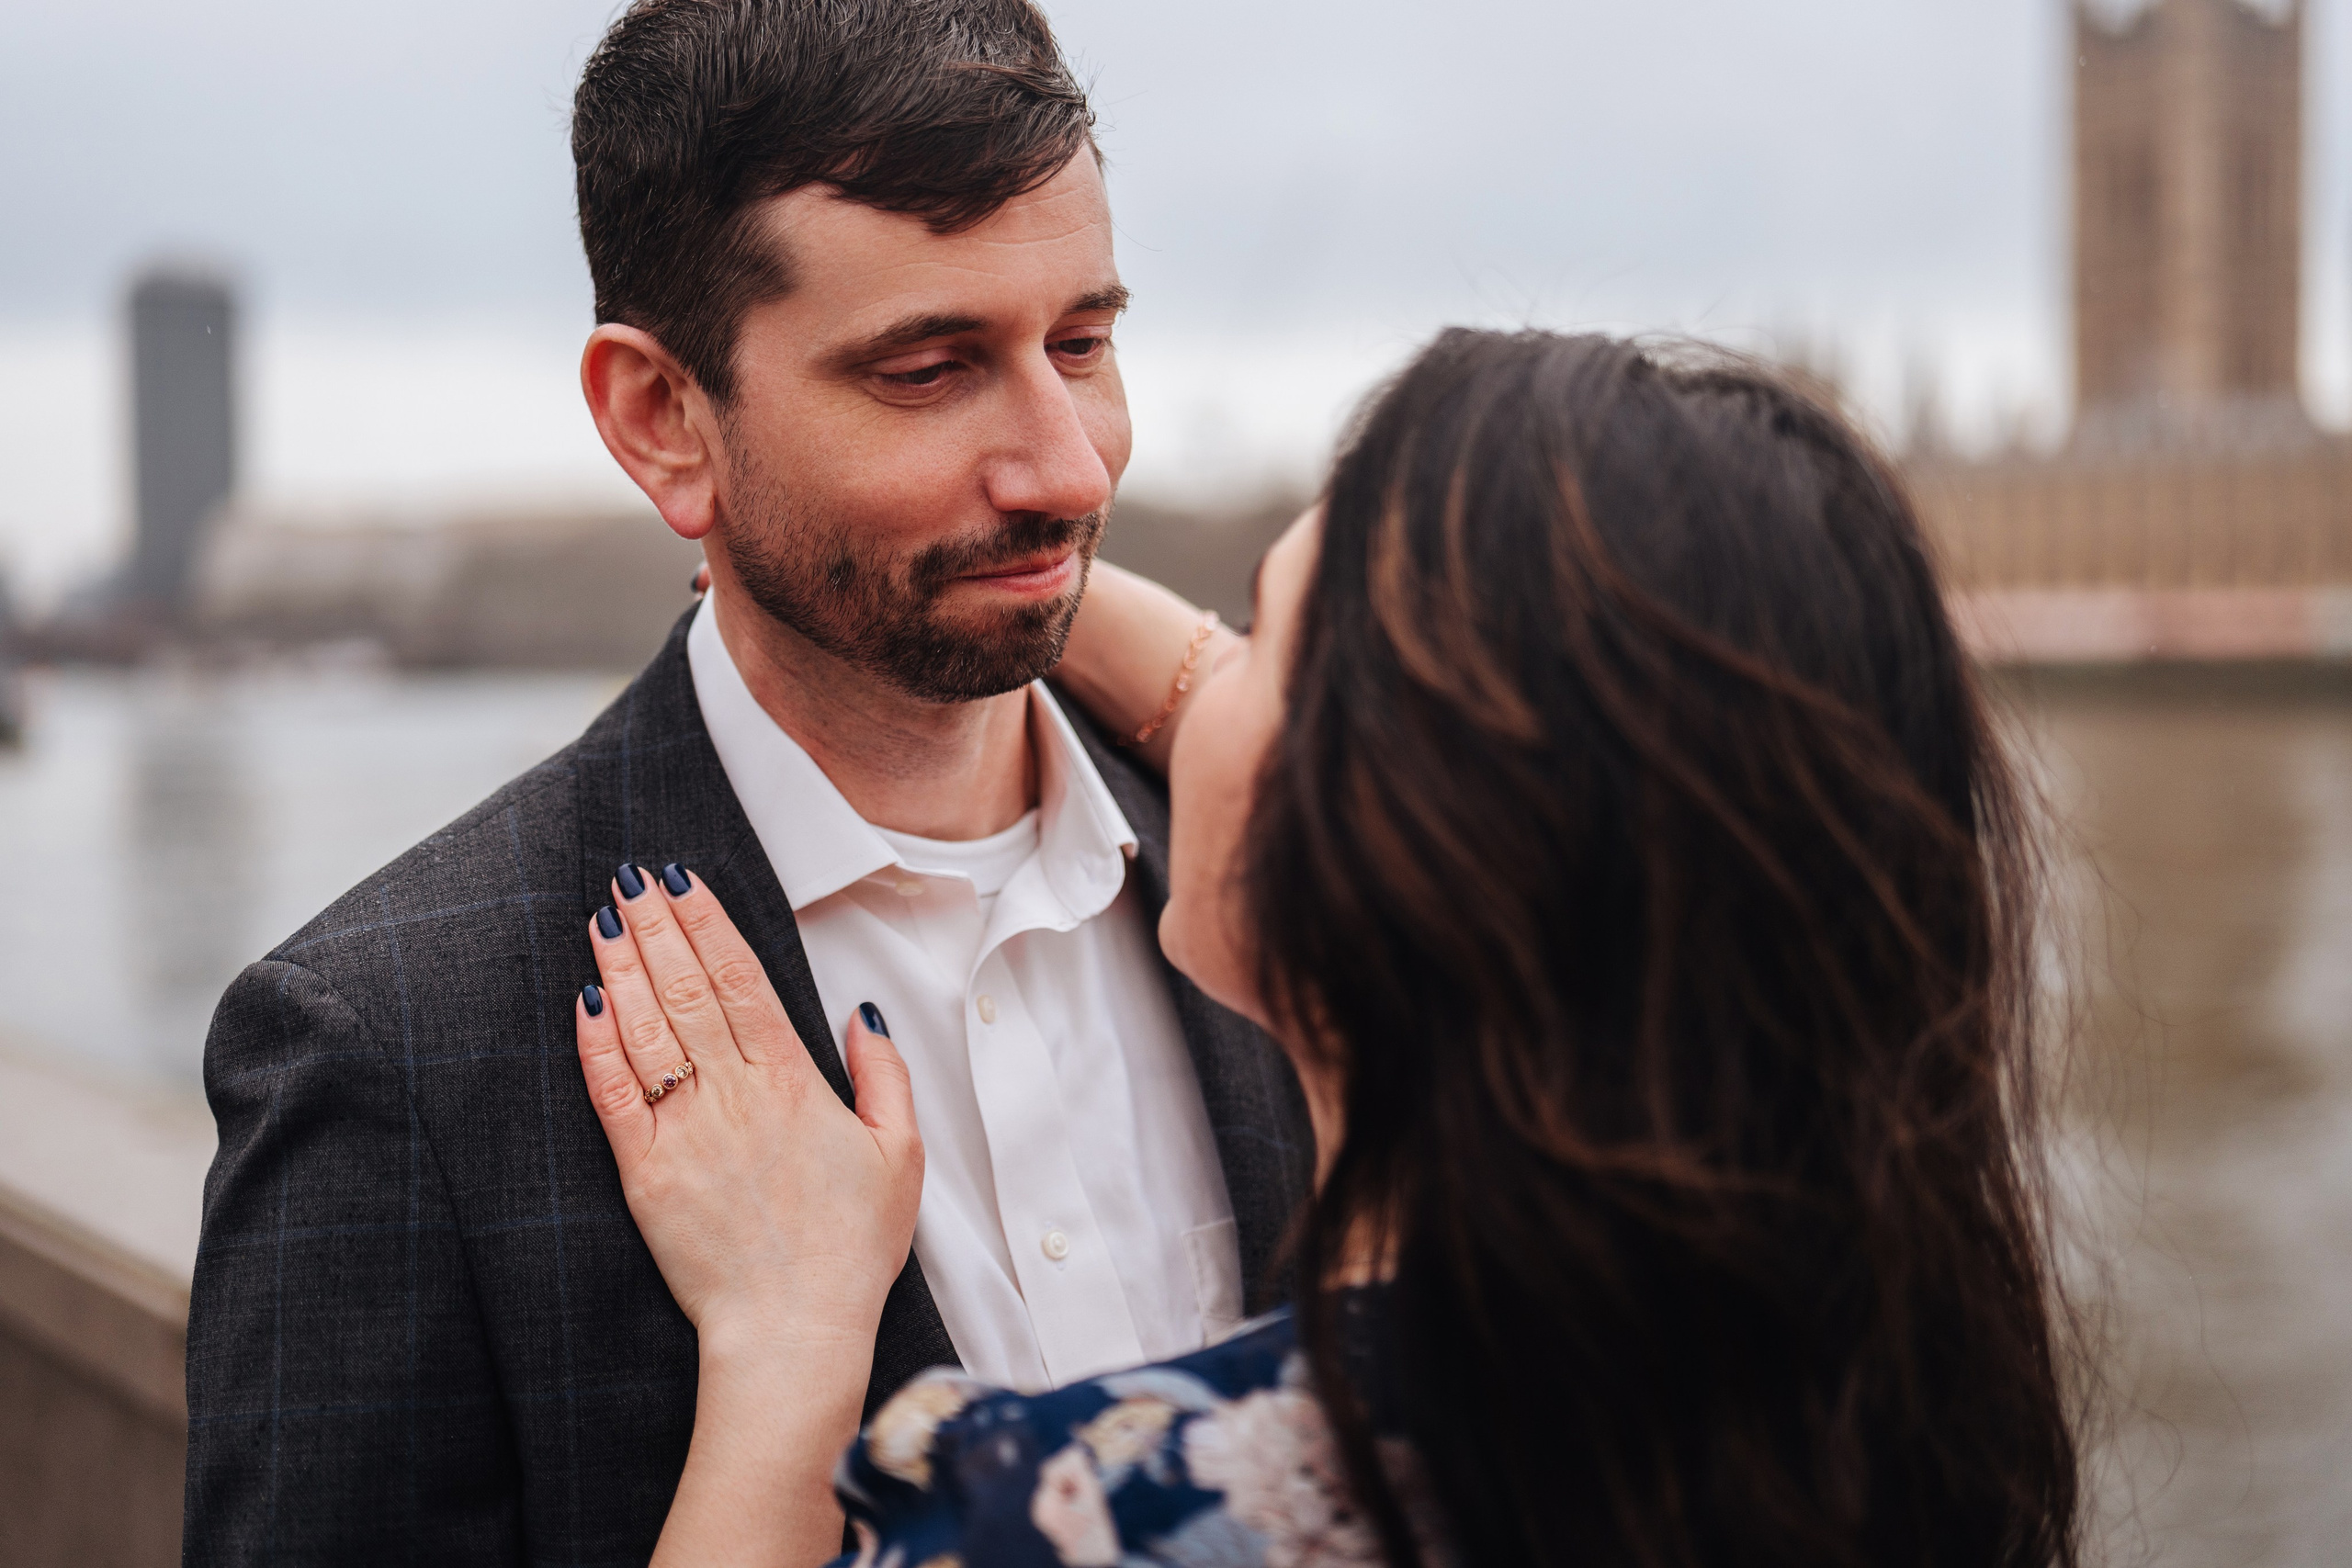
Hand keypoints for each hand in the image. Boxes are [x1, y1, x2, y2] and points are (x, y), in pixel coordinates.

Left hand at [574, 864, 922, 1357]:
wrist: (795, 1329)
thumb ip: (884, 1078)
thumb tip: (863, 1014)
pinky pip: (613, 1095)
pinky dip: (596, 1045)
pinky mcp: (646, 1173)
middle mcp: (737, 1095)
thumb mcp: (902, 1155)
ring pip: (646, 1029)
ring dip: (622, 967)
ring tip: (603, 917)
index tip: (684, 880)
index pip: (742, 980)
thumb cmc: (851, 1249)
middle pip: (687, 989)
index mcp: (795, 1084)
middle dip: (657, 926)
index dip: (709, 924)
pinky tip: (584, 1001)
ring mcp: (687, 1132)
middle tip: (629, 878)